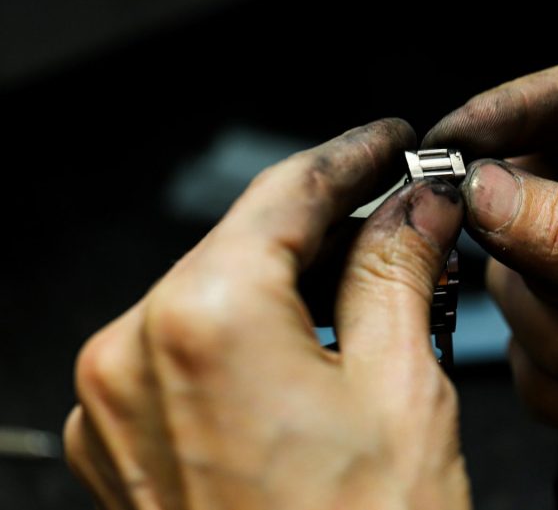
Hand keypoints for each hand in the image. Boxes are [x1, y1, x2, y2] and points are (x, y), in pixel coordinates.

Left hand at [64, 119, 470, 509]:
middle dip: (330, 222)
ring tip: (374, 279)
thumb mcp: (402, 384)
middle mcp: (133, 353)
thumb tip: (413, 205)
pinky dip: (255, 330)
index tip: (389, 140)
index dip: (351, 154)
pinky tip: (317, 338)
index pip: (285, 191)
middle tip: (403, 213)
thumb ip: (398, 268)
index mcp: (201, 321)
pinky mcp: (126, 444)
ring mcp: (118, 404)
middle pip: (246, 240)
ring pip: (217, 292)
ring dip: (295, 277)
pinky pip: (191, 349)